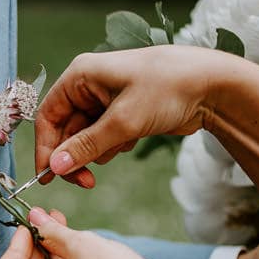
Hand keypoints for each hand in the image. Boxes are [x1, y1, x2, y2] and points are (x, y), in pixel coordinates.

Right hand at [35, 46, 244, 187]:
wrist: (212, 85)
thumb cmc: (166, 89)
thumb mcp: (123, 121)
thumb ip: (87, 146)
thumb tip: (56, 167)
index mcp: (81, 76)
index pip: (48, 116)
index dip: (46, 148)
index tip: (49, 178)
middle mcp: (89, 85)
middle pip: (65, 130)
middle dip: (76, 156)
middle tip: (86, 182)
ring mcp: (106, 99)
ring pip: (86, 137)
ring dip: (98, 151)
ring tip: (122, 146)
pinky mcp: (123, 112)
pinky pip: (105, 138)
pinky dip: (114, 146)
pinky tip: (133, 141)